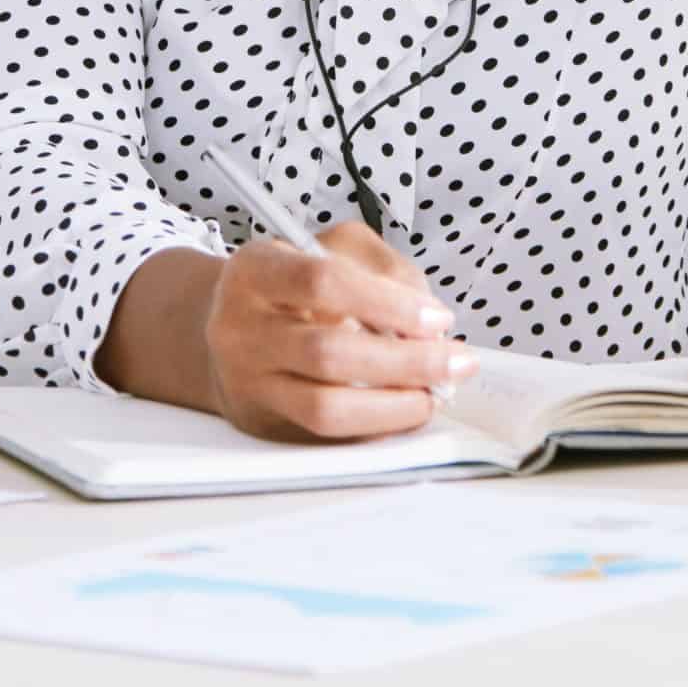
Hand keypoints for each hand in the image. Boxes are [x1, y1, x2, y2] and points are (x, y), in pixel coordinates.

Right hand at [201, 220, 478, 442]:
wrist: (231, 328)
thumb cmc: (294, 287)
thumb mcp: (333, 249)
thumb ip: (384, 269)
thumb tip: (428, 321)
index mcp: (255, 271)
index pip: (323, 282)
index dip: (389, 303)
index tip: (437, 318)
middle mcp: (240, 328)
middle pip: (328, 353)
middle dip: (407, 362)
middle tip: (456, 363)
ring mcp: (247, 382)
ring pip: (325, 408)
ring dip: (394, 406)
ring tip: (433, 395)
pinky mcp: (263, 423)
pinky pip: (326, 437)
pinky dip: (375, 428)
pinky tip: (402, 412)